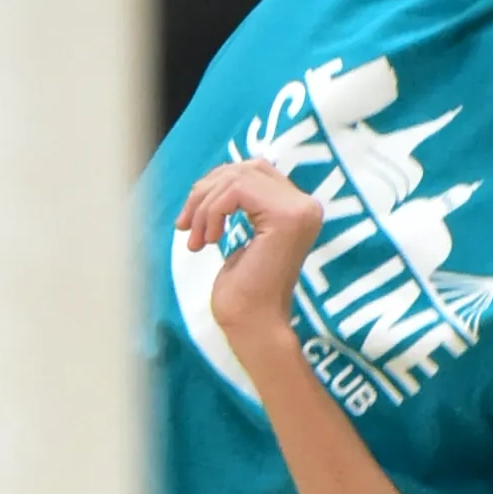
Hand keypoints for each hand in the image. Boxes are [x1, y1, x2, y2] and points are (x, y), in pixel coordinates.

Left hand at [179, 157, 324, 352]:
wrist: (252, 324)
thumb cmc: (243, 290)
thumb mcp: (239, 234)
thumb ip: (240, 203)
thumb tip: (217, 175)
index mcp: (298, 208)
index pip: (254, 170)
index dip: (215, 186)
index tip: (192, 219)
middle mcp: (307, 205)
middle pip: (245, 169)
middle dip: (205, 192)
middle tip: (185, 226)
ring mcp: (300, 210)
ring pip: (237, 178)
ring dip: (205, 207)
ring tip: (196, 239)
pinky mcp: (287, 217)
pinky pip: (236, 191)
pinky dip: (212, 212)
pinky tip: (210, 240)